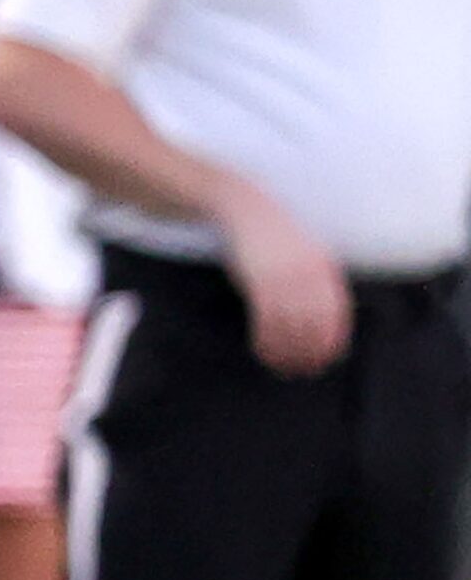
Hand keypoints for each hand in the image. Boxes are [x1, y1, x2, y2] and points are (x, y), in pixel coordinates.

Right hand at [219, 181, 350, 376]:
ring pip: (291, 326)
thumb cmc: (270, 234)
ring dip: (287, 352)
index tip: (327, 359)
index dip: (332, 340)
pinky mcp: (260, 281)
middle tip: (303, 371)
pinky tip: (262, 350)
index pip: (336, 313)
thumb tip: (320, 314)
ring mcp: (284, 277)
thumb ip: (312, 279)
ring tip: (282, 368)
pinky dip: (266, 340)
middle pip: (315, 324)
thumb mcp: (301, 253)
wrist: (243, 208)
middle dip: (310, 352)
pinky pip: (266, 320)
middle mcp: (308, 273)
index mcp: (323, 267)